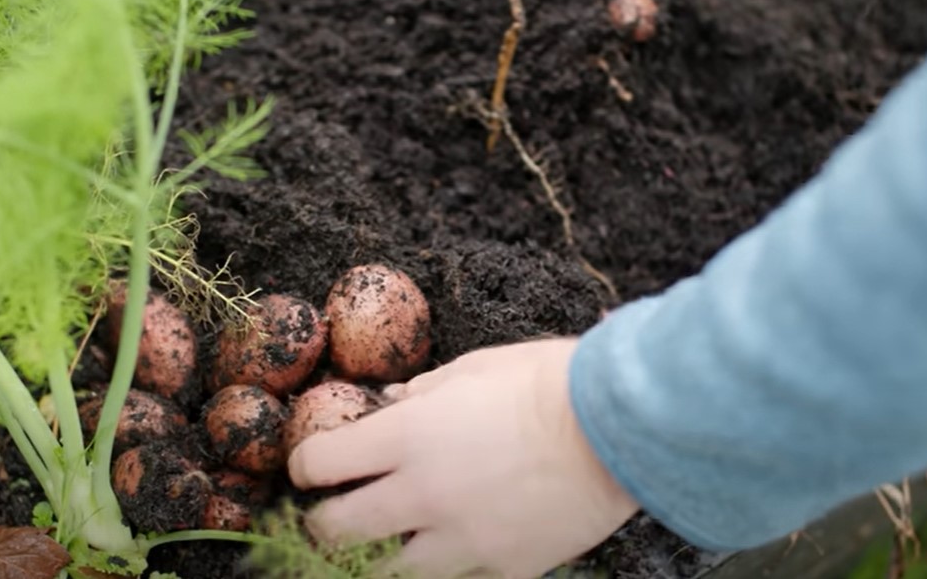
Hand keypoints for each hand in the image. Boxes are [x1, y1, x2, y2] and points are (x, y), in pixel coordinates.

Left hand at [287, 337, 639, 578]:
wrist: (621, 430)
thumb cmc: (549, 382)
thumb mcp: (477, 368)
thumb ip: (424, 391)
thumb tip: (391, 403)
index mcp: (407, 437)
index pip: (320, 463)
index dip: (304, 465)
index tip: (311, 467)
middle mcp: (422, 495)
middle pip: (335, 531)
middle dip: (320, 524)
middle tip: (330, 516)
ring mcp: (462, 540)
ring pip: (387, 572)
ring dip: (378, 557)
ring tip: (387, 544)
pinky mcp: (504, 569)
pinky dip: (449, 568)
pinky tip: (455, 551)